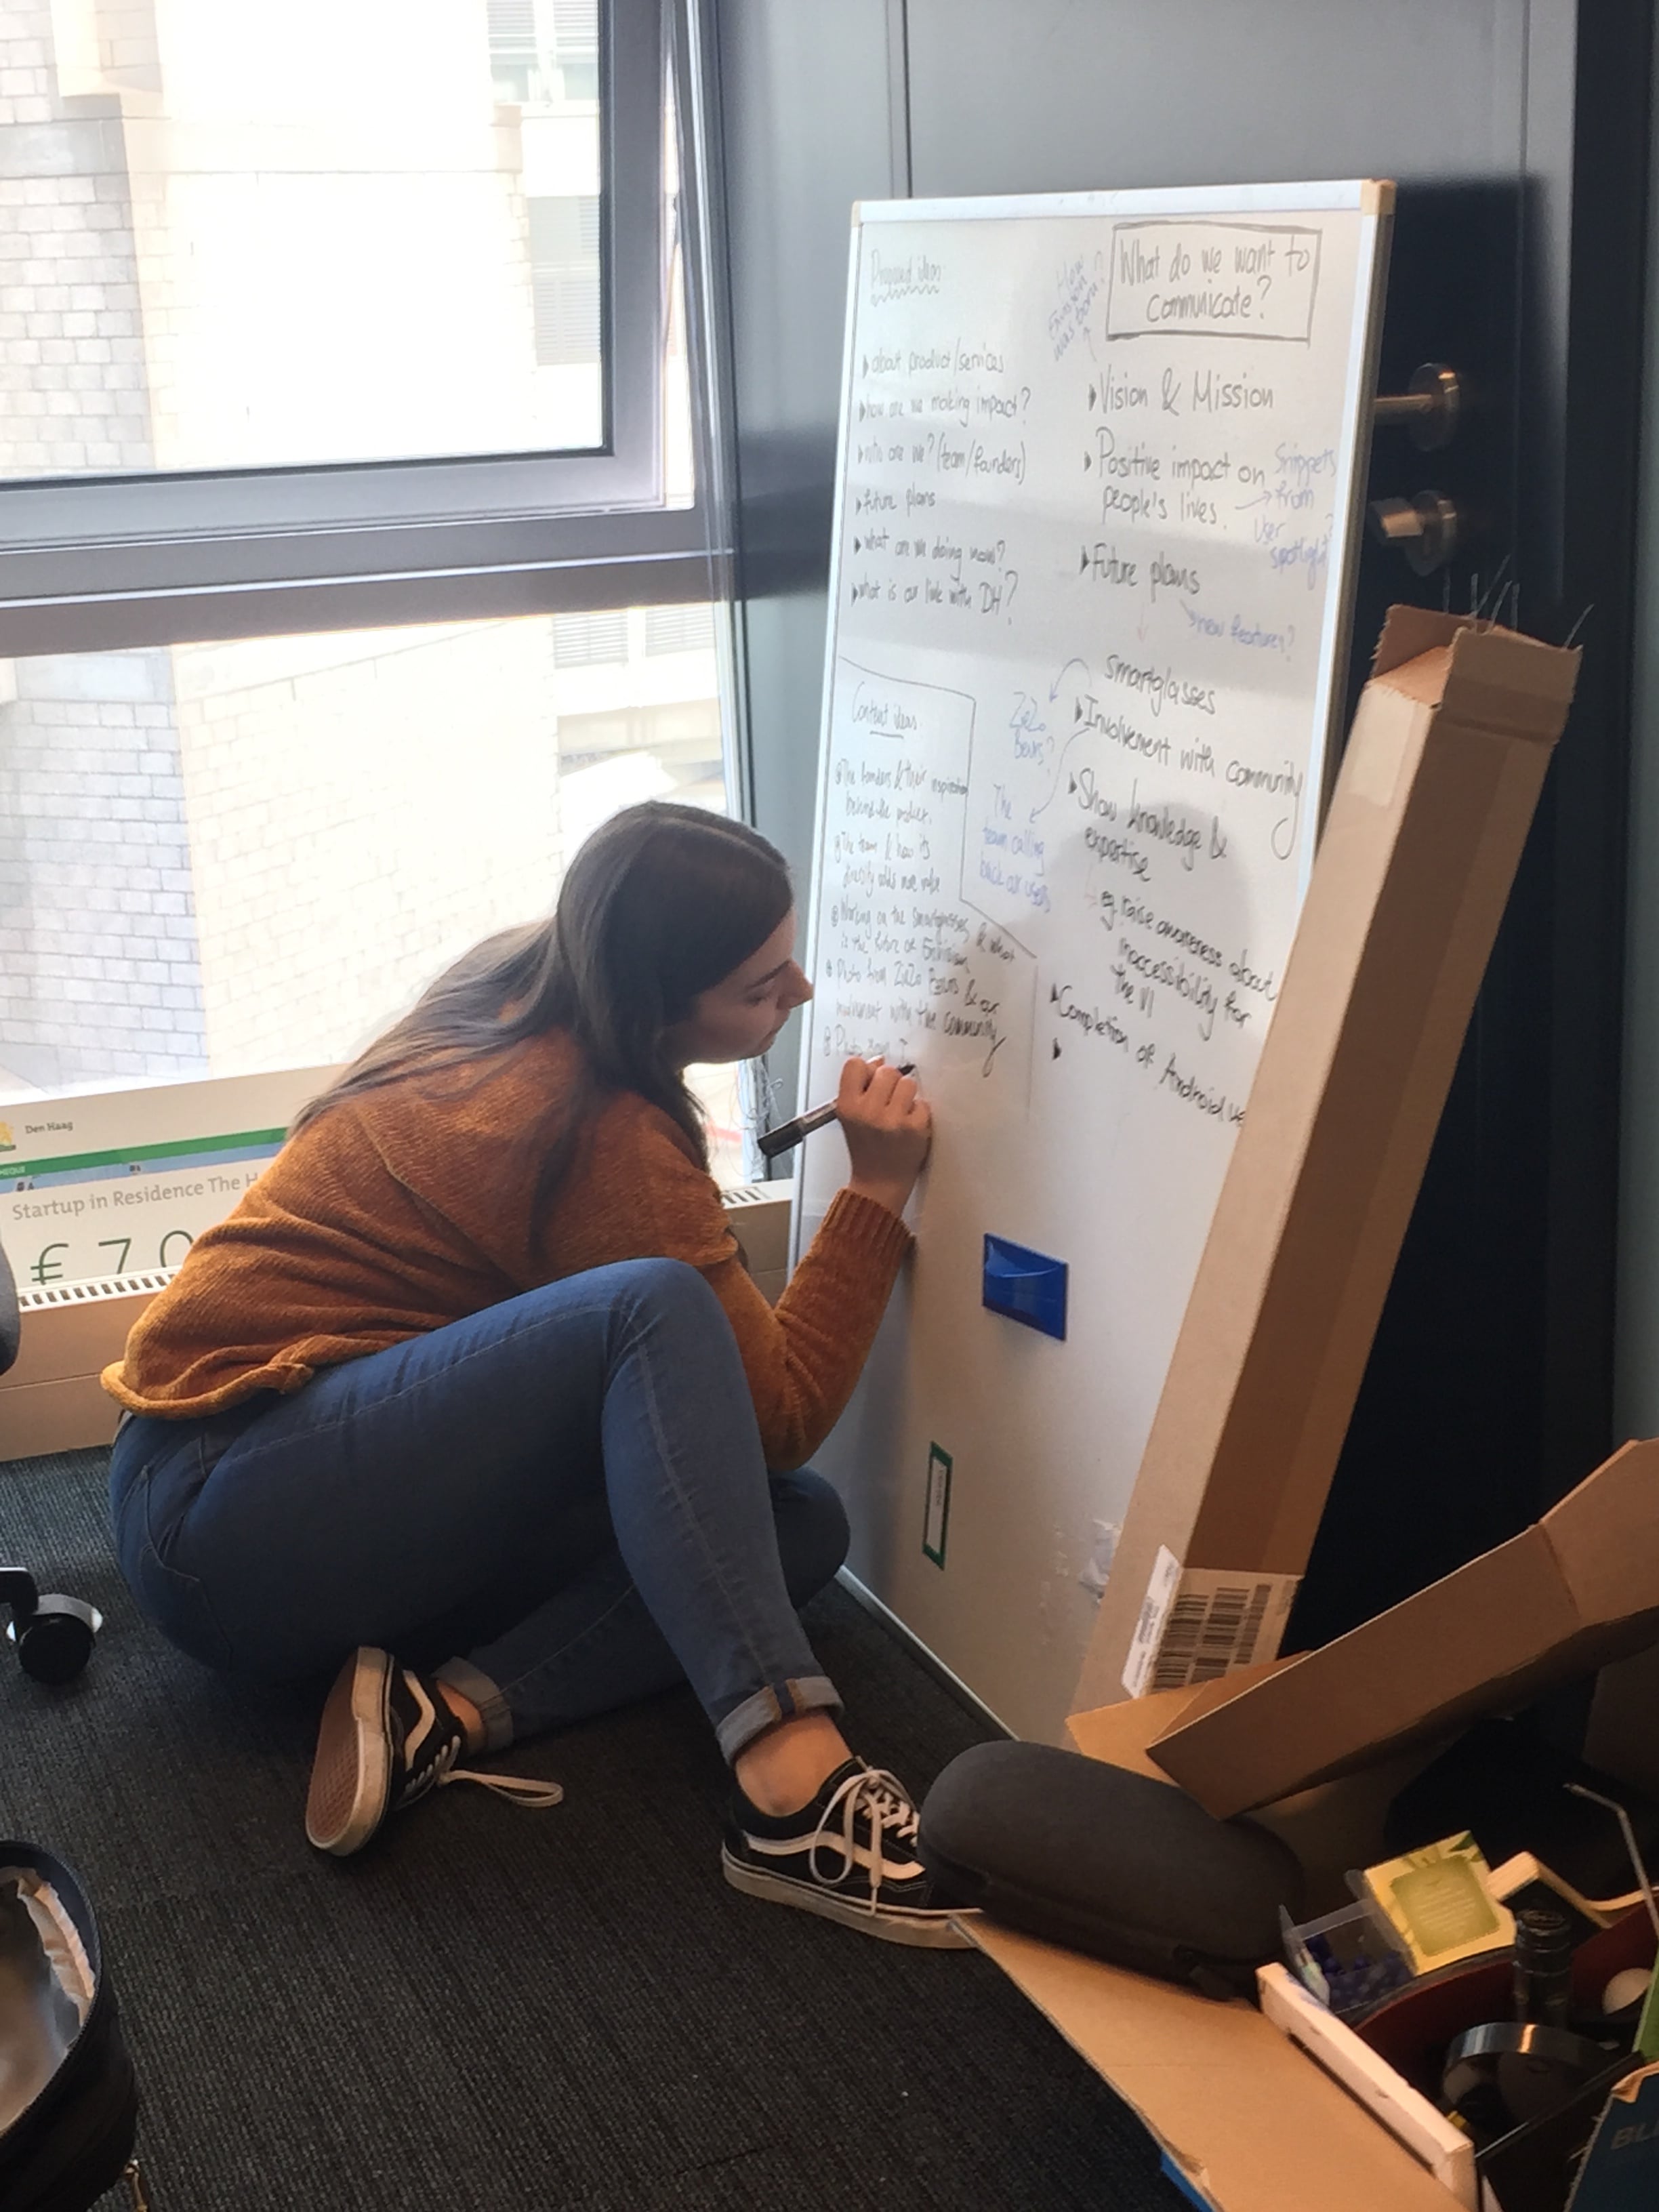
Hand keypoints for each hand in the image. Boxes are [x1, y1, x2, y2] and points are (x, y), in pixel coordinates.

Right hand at [838, 1057, 930, 1218]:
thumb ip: (860, 1088)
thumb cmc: (866, 1148)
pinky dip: (919, 1113)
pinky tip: (909, 1127)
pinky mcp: (914, 1128)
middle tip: (888, 1103)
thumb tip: (879, 1061)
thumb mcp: (851, 1117)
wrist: (879, 1183)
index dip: (867, 1070)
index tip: (871, 1081)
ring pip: (908, 1083)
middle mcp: (867, 1111)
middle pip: (886, 1071)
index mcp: (847, 1106)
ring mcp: (892, 1120)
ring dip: (907, 1096)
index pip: (855, 1065)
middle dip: (890, 1083)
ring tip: (899, 1114)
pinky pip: (923, 1103)